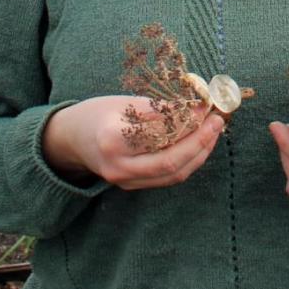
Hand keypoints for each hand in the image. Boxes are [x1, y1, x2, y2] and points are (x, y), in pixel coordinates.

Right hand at [43, 95, 224, 190]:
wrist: (70, 139)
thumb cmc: (98, 114)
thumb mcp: (124, 102)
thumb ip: (159, 109)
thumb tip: (197, 108)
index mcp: (112, 138)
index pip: (161, 133)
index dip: (188, 120)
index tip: (206, 105)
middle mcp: (119, 165)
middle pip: (171, 160)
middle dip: (201, 141)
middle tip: (218, 120)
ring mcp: (125, 180)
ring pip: (174, 174)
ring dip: (200, 153)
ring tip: (214, 131)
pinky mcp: (132, 186)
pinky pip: (168, 177)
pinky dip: (189, 161)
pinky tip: (200, 144)